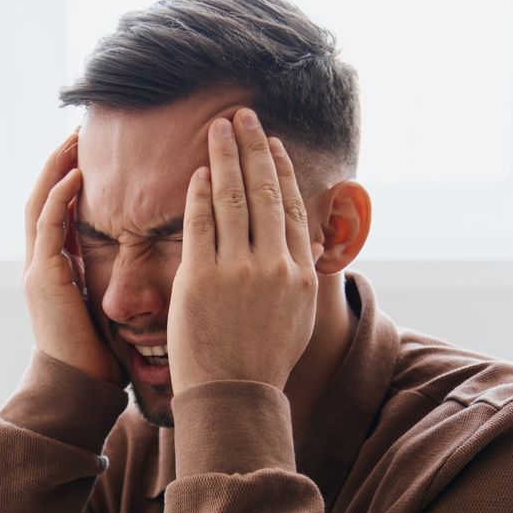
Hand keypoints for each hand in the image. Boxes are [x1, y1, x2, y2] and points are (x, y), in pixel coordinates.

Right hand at [22, 127, 126, 387]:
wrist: (76, 387)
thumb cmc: (99, 357)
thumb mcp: (108, 308)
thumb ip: (116, 282)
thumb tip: (149, 267)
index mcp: (56, 270)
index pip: (59, 212)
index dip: (70, 180)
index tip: (90, 152)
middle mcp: (41, 264)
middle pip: (43, 198)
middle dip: (58, 163)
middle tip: (78, 131)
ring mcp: (37, 268)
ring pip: (39, 203)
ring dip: (56, 168)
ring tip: (73, 138)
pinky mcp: (43, 276)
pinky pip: (48, 224)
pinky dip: (60, 196)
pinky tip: (77, 173)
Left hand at [166, 108, 321, 394]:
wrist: (232, 397)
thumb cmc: (262, 362)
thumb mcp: (298, 319)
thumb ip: (303, 276)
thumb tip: (314, 247)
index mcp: (299, 273)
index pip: (292, 207)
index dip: (281, 170)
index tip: (272, 144)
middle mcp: (274, 265)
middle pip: (265, 191)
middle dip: (253, 147)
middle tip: (243, 115)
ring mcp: (237, 270)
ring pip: (233, 198)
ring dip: (225, 156)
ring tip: (218, 127)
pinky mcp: (201, 278)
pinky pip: (200, 224)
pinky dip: (200, 194)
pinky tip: (198, 172)